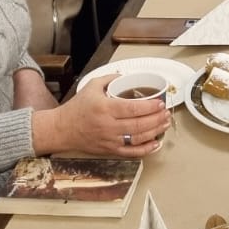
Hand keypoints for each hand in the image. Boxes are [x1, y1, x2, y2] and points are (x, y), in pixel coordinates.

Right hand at [39, 74, 170, 156]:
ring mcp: (110, 140)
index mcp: (105, 108)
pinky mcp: (110, 150)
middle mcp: (108, 126)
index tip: (160, 103)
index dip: (150, 107)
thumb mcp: (91, 86)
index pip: (133, 108)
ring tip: (165, 124)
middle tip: (167, 113)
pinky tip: (156, 143)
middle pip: (139, 125)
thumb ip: (110, 79)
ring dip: (155, 132)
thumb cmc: (76, 108)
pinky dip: (146, 149)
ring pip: (138, 138)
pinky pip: (131, 152)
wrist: (62, 130)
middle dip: (157, 119)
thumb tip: (126, 75)